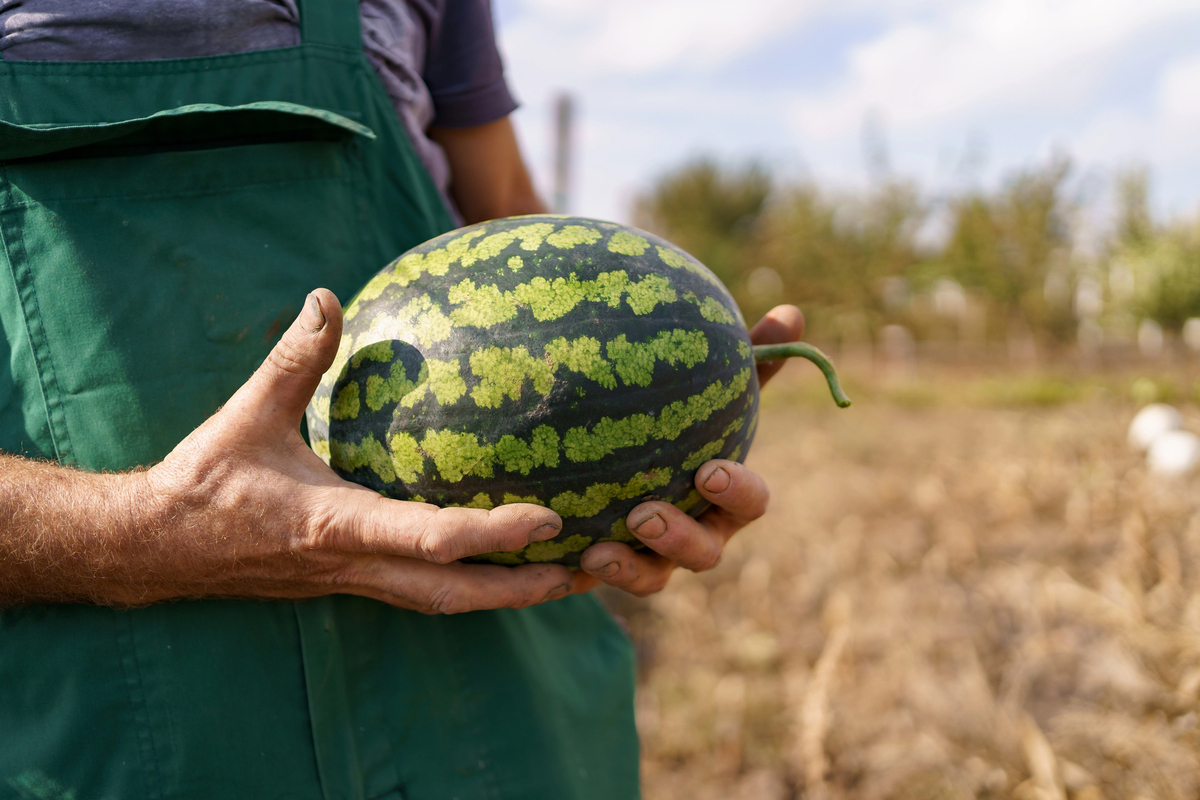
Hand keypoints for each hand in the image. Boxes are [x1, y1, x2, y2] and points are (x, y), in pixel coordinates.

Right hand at [127, 290, 572, 610]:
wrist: (155, 548)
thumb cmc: (204, 482)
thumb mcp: (247, 415)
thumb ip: (293, 359)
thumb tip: (328, 298)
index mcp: (335, 525)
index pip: (429, 538)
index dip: (493, 533)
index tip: (548, 517)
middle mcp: (353, 565)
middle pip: (455, 594)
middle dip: (522, 588)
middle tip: (584, 568)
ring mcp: (353, 582)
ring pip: (443, 603)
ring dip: (504, 596)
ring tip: (564, 576)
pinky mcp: (349, 583)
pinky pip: (422, 593)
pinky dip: (467, 585)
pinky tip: (498, 567)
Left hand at [574, 305, 805, 595]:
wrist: (614, 457)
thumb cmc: (676, 418)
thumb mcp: (704, 388)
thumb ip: (747, 358)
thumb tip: (792, 312)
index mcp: (727, 496)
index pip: (749, 501)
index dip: (736, 492)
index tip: (709, 470)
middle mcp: (698, 534)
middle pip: (705, 553)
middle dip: (680, 538)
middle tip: (645, 513)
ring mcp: (654, 560)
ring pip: (653, 578)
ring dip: (631, 567)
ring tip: (599, 548)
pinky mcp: (611, 571)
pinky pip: (601, 581)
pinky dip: (586, 571)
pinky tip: (560, 554)